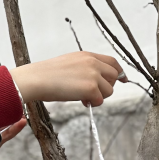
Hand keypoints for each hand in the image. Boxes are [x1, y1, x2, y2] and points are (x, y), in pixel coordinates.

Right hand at [8, 52, 125, 105]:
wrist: (35, 79)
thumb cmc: (45, 75)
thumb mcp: (68, 64)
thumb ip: (84, 68)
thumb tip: (95, 82)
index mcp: (86, 55)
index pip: (112, 62)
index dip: (119, 72)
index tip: (123, 80)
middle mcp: (92, 62)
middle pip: (114, 76)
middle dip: (106, 87)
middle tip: (92, 94)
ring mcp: (93, 75)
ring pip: (109, 90)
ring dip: (99, 97)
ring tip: (83, 98)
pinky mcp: (91, 88)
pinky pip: (100, 100)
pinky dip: (92, 103)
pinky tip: (81, 101)